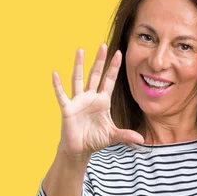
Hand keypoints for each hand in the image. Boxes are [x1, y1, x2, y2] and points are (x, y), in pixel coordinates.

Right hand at [52, 43, 144, 158]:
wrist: (79, 150)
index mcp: (102, 101)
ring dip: (79, 65)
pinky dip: (58, 85)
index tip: (119, 53)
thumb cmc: (95, 140)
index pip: (109, 80)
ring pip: (78, 79)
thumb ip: (125, 135)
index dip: (114, 67)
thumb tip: (141, 139)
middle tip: (103, 45)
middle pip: (95, 75)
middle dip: (99, 61)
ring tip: (80, 50)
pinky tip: (55, 74)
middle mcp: (90, 97)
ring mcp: (78, 101)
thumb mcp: (112, 136)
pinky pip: (62, 95)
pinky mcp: (67, 109)